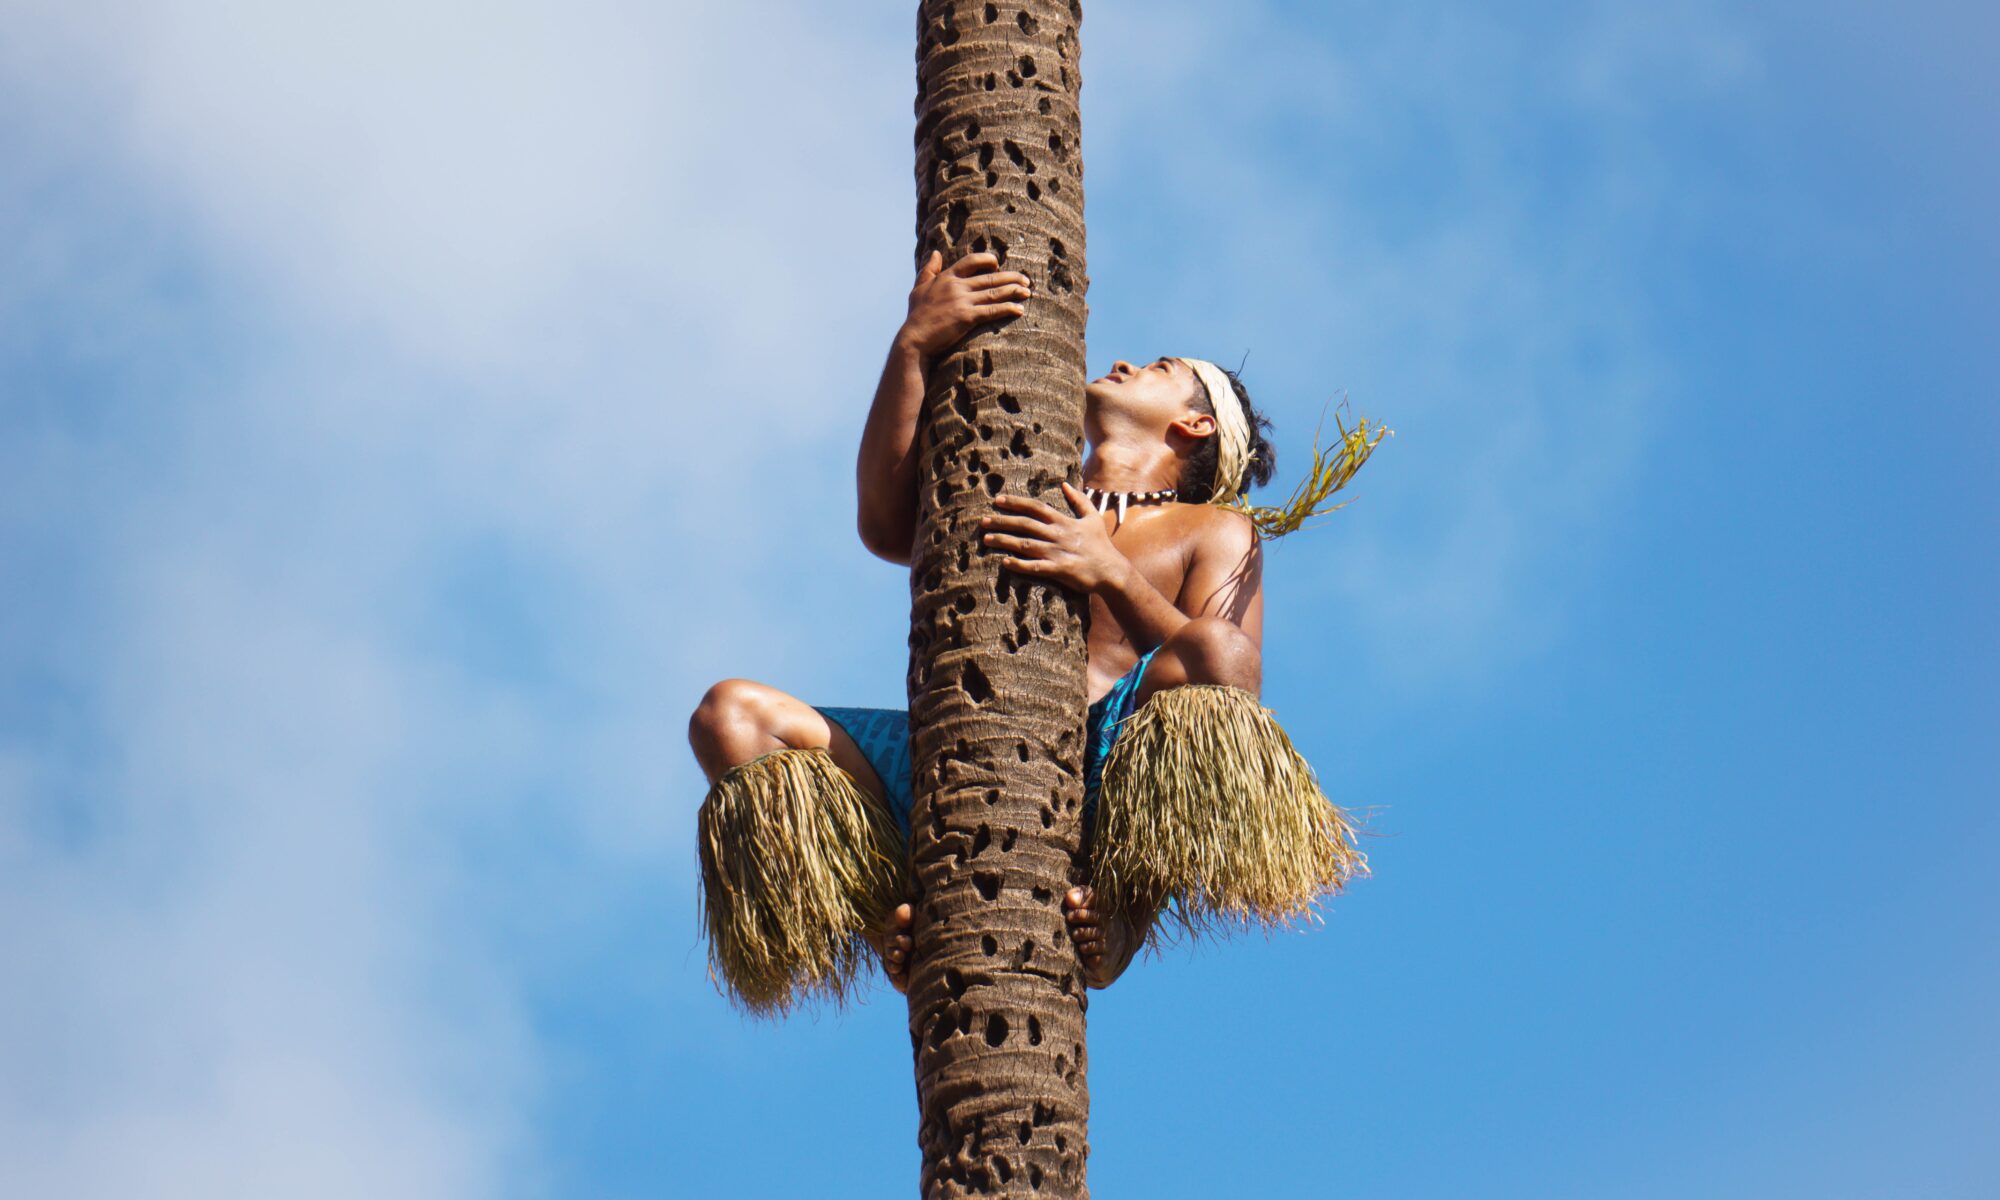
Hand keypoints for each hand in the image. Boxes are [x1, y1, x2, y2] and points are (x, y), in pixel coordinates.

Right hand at [897, 251, 1031, 357]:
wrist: (914, 340)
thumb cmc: (916, 316)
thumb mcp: (919, 289)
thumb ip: (928, 270)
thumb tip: (935, 253)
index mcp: (947, 277)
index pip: (971, 261)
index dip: (988, 260)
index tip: (998, 264)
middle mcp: (956, 286)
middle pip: (990, 277)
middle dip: (1011, 278)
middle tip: (1026, 280)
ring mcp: (962, 301)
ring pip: (994, 293)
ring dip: (1014, 291)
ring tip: (1028, 292)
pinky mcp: (967, 317)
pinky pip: (992, 311)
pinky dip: (1008, 308)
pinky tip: (1019, 309)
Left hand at [979, 482, 1128, 593]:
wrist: (1111, 571)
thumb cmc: (1100, 545)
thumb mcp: (1092, 517)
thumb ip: (1079, 500)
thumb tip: (1064, 484)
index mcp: (1064, 521)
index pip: (1035, 507)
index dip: (1016, 503)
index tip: (998, 500)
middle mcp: (1058, 535)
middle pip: (1025, 525)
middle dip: (1003, 521)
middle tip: (983, 521)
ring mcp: (1057, 553)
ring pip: (1026, 544)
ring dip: (1005, 541)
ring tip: (986, 539)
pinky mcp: (1059, 570)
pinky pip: (1035, 567)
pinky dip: (1019, 565)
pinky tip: (1004, 562)